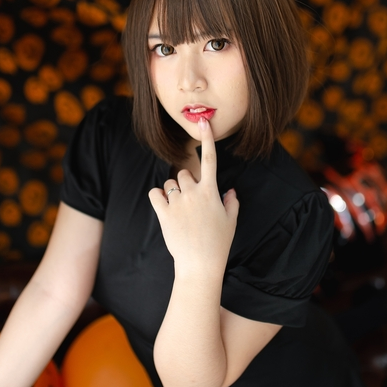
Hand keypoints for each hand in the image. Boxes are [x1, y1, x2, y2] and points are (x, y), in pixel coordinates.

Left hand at [149, 118, 238, 275]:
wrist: (199, 264)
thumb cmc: (218, 244)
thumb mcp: (231, 222)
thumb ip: (231, 202)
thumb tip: (229, 191)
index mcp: (211, 192)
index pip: (210, 160)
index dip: (208, 139)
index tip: (204, 122)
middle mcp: (193, 193)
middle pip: (184, 173)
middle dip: (186, 183)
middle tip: (190, 202)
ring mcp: (177, 202)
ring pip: (169, 184)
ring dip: (172, 193)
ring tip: (179, 212)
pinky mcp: (163, 212)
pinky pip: (154, 193)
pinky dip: (157, 197)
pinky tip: (164, 207)